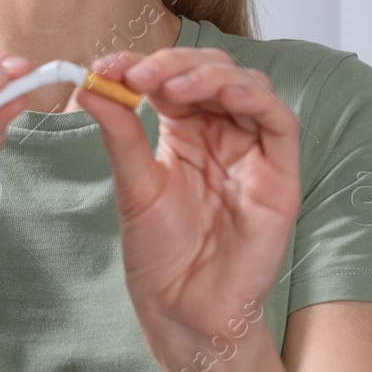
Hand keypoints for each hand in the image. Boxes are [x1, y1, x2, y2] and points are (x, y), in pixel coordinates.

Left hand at [75, 47, 299, 364]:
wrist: (183, 307)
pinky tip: (227, 96)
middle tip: (138, 75)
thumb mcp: (133, 185)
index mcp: (185, 132)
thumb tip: (91, 86)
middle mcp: (222, 135)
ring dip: (210, 76)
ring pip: (247, 86)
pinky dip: (257, 99)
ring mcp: (252, 152)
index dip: (142, 64)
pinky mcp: (279, 175)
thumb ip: (120, 134)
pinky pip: (281, 123)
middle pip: (211, 72)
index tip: (107, 65)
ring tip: (172, 86)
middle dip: (174, 64)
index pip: (171, 79)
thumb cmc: (160, 253)